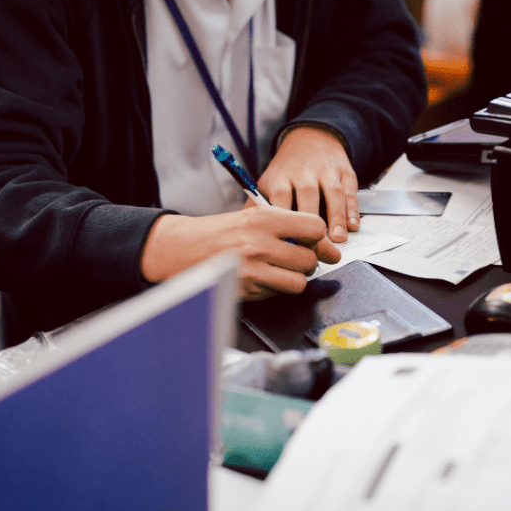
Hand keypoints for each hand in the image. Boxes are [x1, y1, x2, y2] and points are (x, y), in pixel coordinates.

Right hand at [140, 208, 340, 300]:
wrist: (181, 249)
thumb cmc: (220, 232)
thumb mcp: (253, 217)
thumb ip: (290, 228)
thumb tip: (328, 248)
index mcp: (263, 219)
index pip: (315, 227)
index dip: (316, 236)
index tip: (310, 239)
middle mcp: (259, 243)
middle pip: (310, 259)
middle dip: (305, 260)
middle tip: (292, 256)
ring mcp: (252, 270)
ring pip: (299, 282)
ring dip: (293, 278)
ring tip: (279, 269)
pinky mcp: (246, 291)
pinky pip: (278, 294)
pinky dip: (275, 288)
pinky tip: (261, 277)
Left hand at [257, 125, 359, 242]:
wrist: (311, 139)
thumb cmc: (287, 171)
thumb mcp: (267, 183)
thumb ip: (256, 207)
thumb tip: (243, 235)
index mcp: (280, 177)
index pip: (281, 199)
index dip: (286, 222)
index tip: (288, 244)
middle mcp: (303, 172)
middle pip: (308, 197)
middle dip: (312, 223)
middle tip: (316, 249)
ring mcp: (326, 171)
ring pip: (333, 194)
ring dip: (336, 218)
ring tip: (338, 240)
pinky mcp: (345, 172)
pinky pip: (350, 192)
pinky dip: (352, 210)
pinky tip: (352, 226)